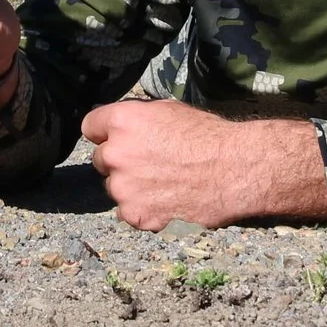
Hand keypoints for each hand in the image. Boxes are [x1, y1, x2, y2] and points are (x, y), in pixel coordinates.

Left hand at [80, 100, 326, 229]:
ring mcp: (123, 188)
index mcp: (122, 121)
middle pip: (102, 159)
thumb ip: (139, 121)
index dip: (105, 132)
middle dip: (121, 162)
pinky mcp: (136, 215)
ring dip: (132, 187)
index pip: (90, 126)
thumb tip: (129, 128)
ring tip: (164, 185)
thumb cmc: (209, 136)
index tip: (117, 138)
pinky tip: (166, 203)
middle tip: (150, 164)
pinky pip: (128, 213)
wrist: (236, 169)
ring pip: (115, 188)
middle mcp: (116, 153)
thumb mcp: (170, 111)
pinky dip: (143, 211)